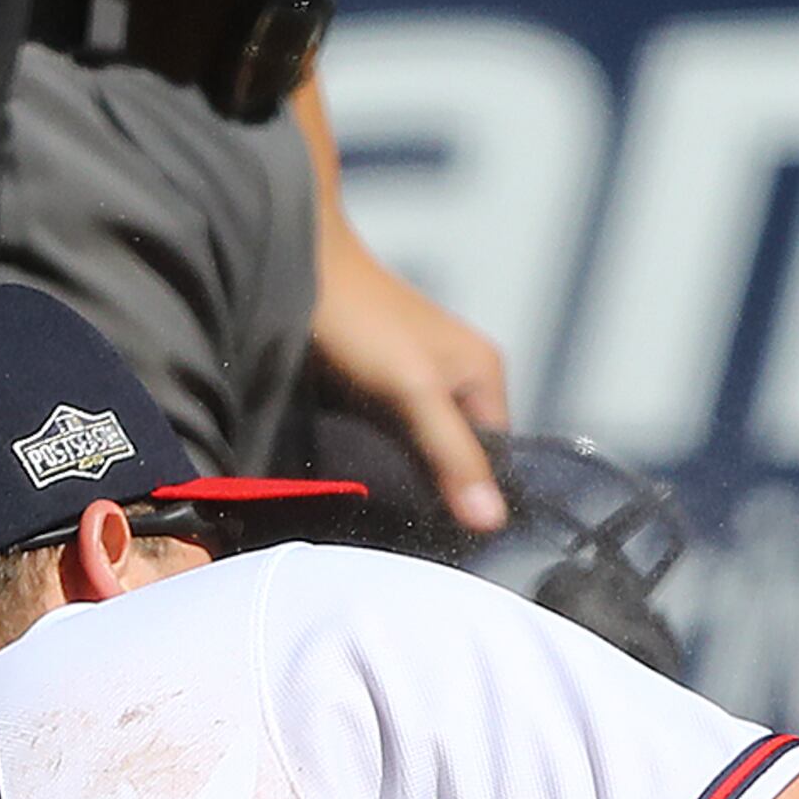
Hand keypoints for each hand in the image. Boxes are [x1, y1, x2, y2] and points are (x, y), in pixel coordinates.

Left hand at [311, 216, 510, 530]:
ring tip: (386, 504)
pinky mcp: (384, 383)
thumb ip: (453, 453)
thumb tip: (493, 521)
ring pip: (427, 445)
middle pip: (463, 453)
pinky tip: (366, 472)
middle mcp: (461, 377)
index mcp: (485, 374)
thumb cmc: (362, 322)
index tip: (446, 534)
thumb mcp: (415, 392)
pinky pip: (397, 432)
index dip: (475, 495)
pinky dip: (384, 453)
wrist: (300, 264)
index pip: (498, 457)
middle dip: (441, 486)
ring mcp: (422, 379)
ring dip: (409, 472)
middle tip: (410, 523)